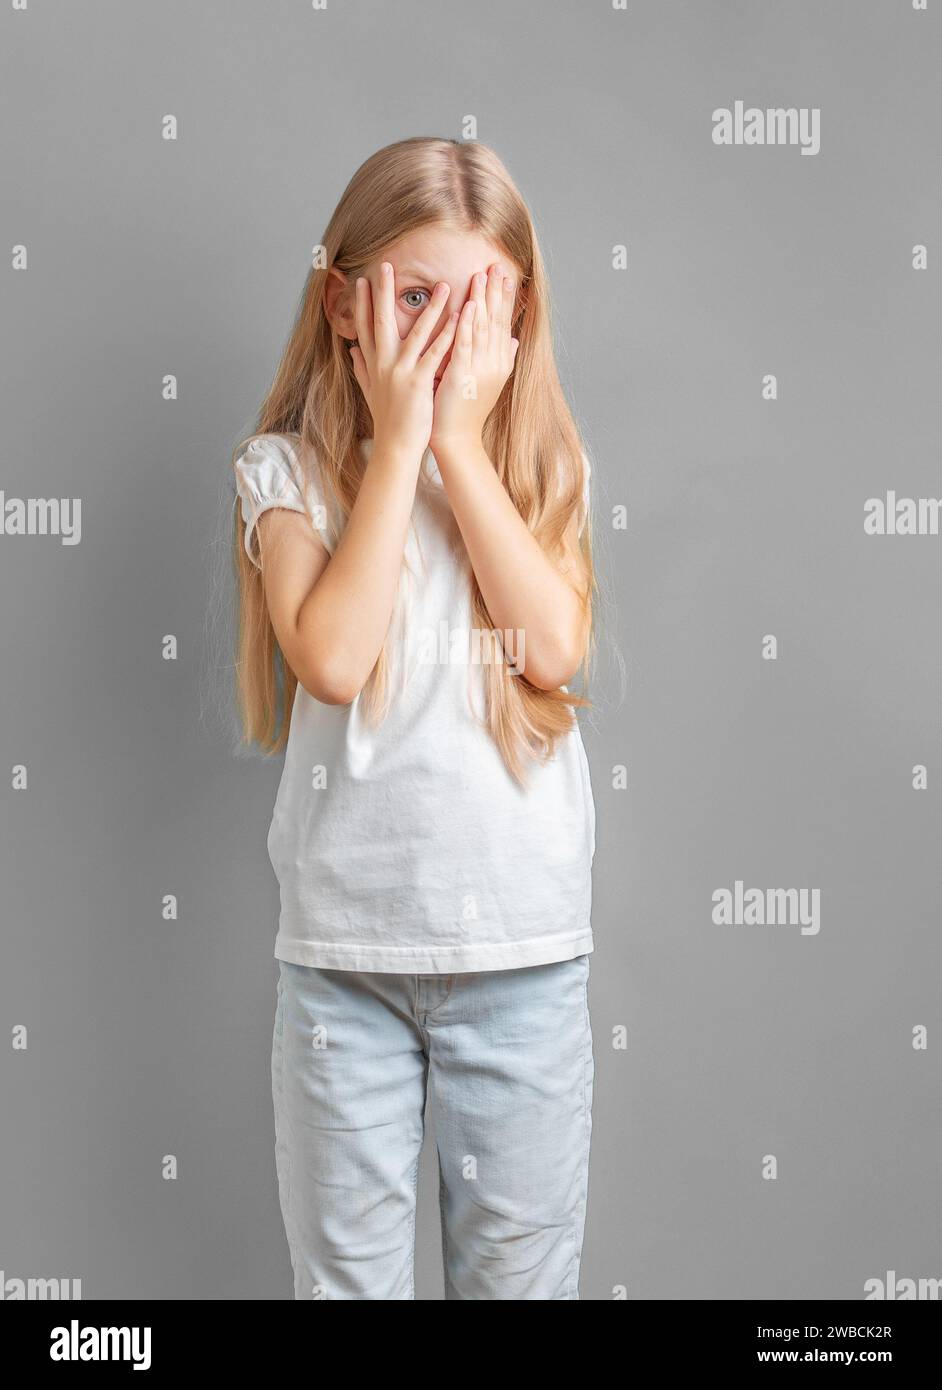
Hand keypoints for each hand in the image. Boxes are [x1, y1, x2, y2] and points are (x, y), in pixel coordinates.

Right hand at [349, 262, 458, 459]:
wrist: (395, 447)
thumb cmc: (387, 421)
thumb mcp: (370, 391)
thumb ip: (361, 368)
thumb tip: (351, 350)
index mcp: (373, 364)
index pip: (365, 327)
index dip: (362, 303)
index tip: (362, 280)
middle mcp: (383, 364)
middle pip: (381, 321)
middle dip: (383, 292)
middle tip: (386, 265)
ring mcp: (400, 372)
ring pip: (415, 332)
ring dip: (431, 307)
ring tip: (444, 285)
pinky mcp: (418, 383)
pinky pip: (435, 354)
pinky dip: (448, 335)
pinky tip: (460, 319)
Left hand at [430, 264, 518, 451]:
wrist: (457, 439)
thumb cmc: (466, 411)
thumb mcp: (488, 382)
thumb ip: (501, 358)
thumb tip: (513, 340)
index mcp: (499, 362)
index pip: (502, 324)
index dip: (504, 299)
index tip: (504, 275)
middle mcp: (494, 363)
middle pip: (496, 321)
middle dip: (496, 292)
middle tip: (496, 265)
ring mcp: (480, 369)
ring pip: (482, 328)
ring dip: (483, 300)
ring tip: (483, 274)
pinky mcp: (463, 376)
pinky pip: (466, 345)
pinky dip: (467, 324)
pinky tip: (468, 305)